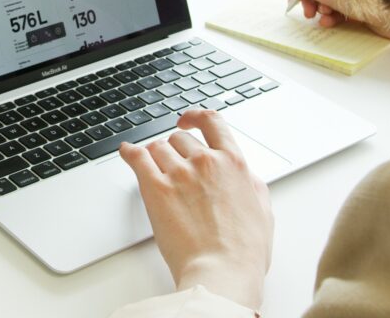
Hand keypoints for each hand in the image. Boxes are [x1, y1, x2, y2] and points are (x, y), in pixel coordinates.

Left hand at [119, 110, 273, 309]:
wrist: (222, 272)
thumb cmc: (243, 251)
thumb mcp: (262, 209)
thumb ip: (249, 183)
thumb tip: (242, 175)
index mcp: (233, 162)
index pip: (212, 122)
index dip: (195, 117)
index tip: (187, 121)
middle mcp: (205, 161)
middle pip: (180, 140)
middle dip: (176, 153)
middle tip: (175, 171)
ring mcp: (179, 173)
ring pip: (158, 148)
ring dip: (156, 159)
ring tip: (157, 174)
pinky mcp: (156, 189)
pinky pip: (137, 158)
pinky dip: (129, 153)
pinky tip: (126, 152)